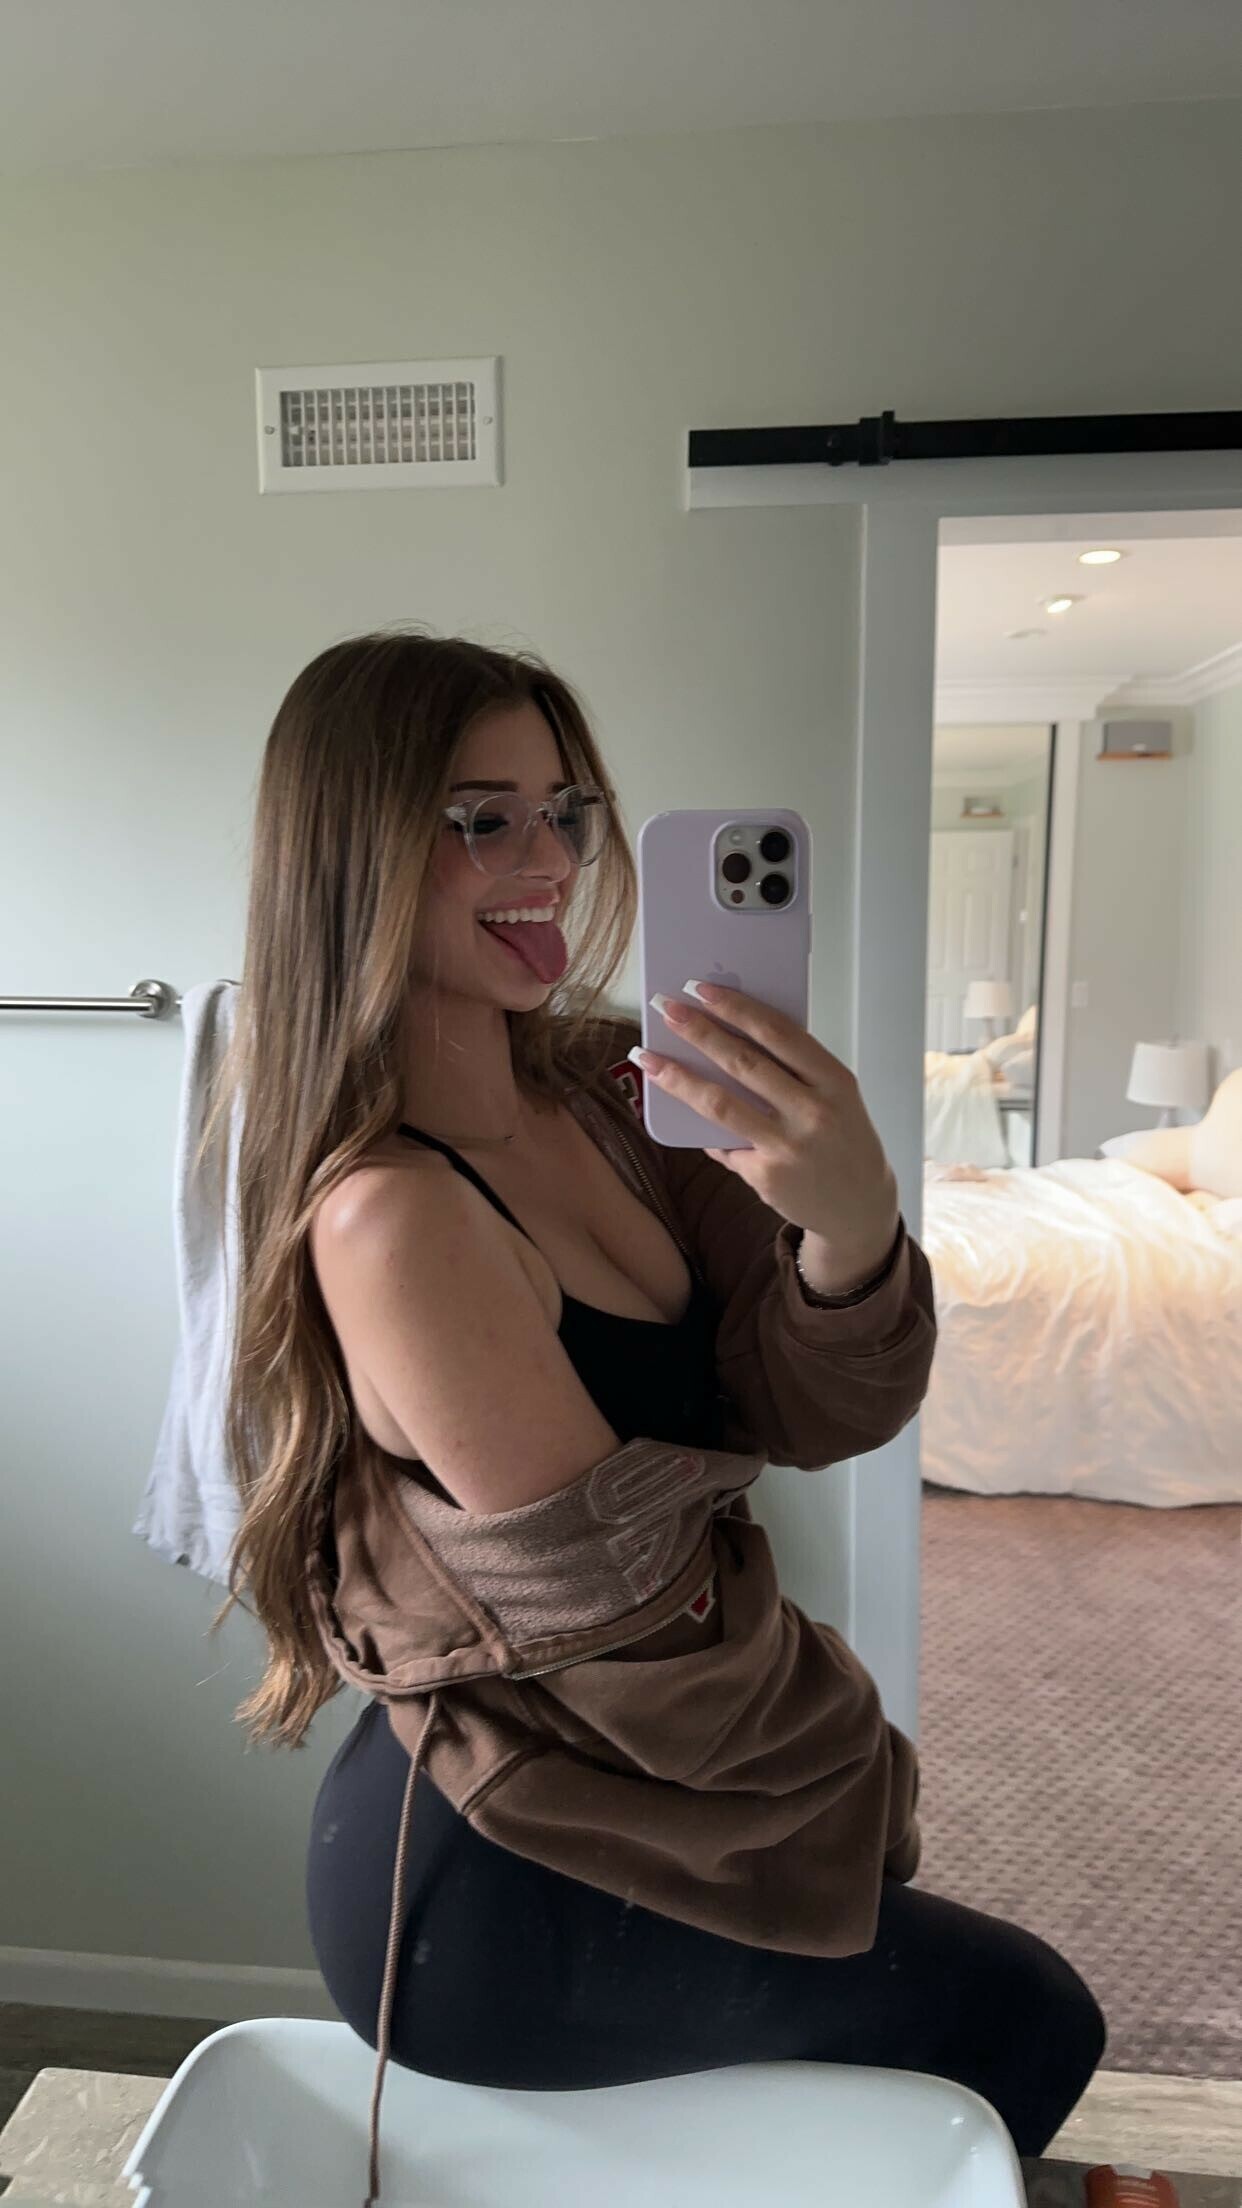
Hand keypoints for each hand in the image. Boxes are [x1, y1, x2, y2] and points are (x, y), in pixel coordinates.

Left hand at [638, 982, 899, 1283]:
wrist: (860, 1205)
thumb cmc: (842, 1139)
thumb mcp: (836, 1097)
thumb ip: (794, 1071)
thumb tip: (728, 1039)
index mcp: (834, 1080)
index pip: (779, 1033)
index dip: (736, 1008)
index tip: (702, 989)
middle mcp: (813, 1111)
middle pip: (743, 1062)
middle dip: (699, 1032)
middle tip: (667, 1009)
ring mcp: (788, 1146)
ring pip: (720, 1103)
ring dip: (678, 1077)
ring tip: (649, 1058)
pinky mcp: (766, 1175)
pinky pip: (724, 1143)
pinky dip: (702, 1129)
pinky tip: (680, 1117)